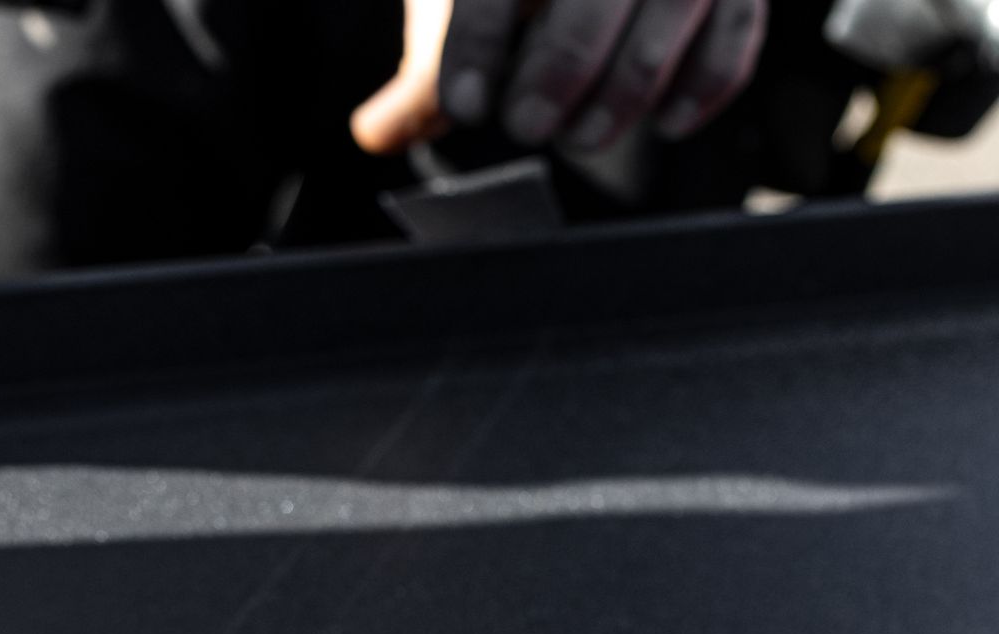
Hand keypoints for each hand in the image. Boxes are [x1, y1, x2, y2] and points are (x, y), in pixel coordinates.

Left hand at [353, 0, 767, 154]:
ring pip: (676, 3)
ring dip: (629, 84)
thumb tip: (380, 132)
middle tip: (529, 126)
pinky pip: (738, 25)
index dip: (476, 43)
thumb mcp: (466, 3)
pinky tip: (669, 123)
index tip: (461, 107)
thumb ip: (430, 71)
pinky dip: (708, 81)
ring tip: (582, 135)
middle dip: (560, 65)